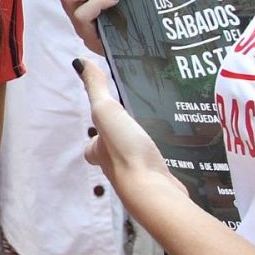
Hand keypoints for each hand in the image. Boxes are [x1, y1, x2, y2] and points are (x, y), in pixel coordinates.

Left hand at [74, 58, 187, 216]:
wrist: (154, 193)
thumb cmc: (125, 152)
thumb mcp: (107, 112)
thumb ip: (96, 88)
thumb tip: (78, 61)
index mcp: (100, 151)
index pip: (93, 143)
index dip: (96, 133)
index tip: (106, 118)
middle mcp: (116, 167)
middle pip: (116, 152)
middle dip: (124, 140)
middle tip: (136, 123)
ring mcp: (140, 176)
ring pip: (139, 159)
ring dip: (145, 149)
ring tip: (159, 132)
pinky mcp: (161, 181)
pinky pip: (160, 168)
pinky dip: (164, 160)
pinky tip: (176, 152)